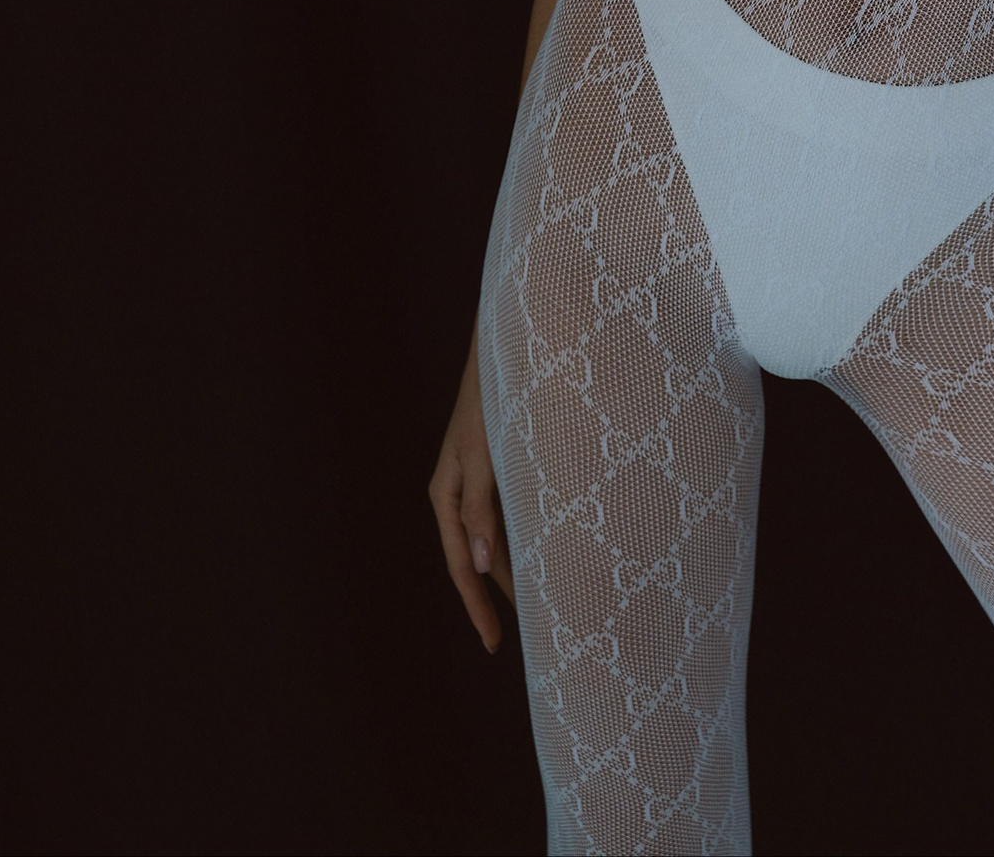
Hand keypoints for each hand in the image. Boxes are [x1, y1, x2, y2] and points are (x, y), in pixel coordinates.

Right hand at [429, 346, 514, 652]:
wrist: (509, 350)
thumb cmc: (492, 400)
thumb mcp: (483, 456)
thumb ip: (482, 509)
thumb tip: (483, 566)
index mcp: (446, 495)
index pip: (463, 566)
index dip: (478, 606)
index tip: (495, 644)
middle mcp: (461, 493)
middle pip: (479, 558)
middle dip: (500, 595)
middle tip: (529, 633)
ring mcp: (480, 481)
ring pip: (497, 538)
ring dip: (516, 567)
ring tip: (544, 601)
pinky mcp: (501, 468)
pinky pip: (511, 515)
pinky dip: (526, 537)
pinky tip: (546, 550)